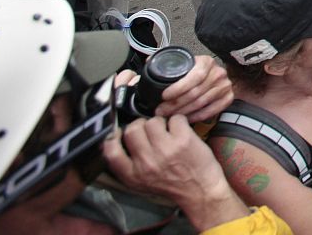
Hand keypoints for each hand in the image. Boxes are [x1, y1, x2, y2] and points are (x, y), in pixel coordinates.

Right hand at [103, 116, 247, 229]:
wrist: (200, 192)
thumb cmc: (173, 185)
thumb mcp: (142, 182)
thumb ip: (127, 165)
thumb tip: (114, 142)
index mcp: (133, 175)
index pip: (111, 151)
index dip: (112, 137)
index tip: (119, 133)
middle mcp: (147, 162)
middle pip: (133, 129)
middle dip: (141, 126)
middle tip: (151, 132)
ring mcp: (165, 149)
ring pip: (153, 121)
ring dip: (161, 123)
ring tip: (168, 132)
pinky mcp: (183, 140)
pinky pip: (175, 118)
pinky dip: (179, 122)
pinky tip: (181, 132)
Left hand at [155, 55, 233, 122]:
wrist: (214, 76)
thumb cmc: (194, 71)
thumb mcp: (184, 62)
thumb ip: (168, 61)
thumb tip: (149, 61)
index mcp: (206, 62)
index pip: (195, 76)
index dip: (178, 88)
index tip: (164, 96)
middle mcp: (218, 73)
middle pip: (196, 92)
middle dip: (176, 104)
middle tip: (161, 111)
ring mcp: (225, 86)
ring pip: (202, 103)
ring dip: (184, 112)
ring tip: (169, 116)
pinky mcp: (228, 98)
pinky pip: (211, 111)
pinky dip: (197, 117)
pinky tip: (185, 119)